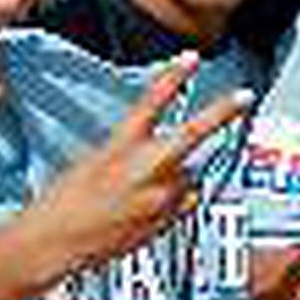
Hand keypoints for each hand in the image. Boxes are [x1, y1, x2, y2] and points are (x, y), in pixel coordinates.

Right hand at [17, 53, 256, 282]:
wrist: (54, 242)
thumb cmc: (65, 202)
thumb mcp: (95, 160)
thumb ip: (133, 152)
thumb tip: (163, 155)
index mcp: (121, 145)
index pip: (153, 101)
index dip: (175, 76)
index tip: (192, 57)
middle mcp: (146, 168)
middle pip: (195, 132)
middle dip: (223, 112)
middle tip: (245, 96)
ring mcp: (161, 195)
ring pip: (188, 176)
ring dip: (176, 178)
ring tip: (138, 194)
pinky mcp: (167, 220)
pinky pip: (185, 202)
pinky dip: (175, 201)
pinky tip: (146, 210)